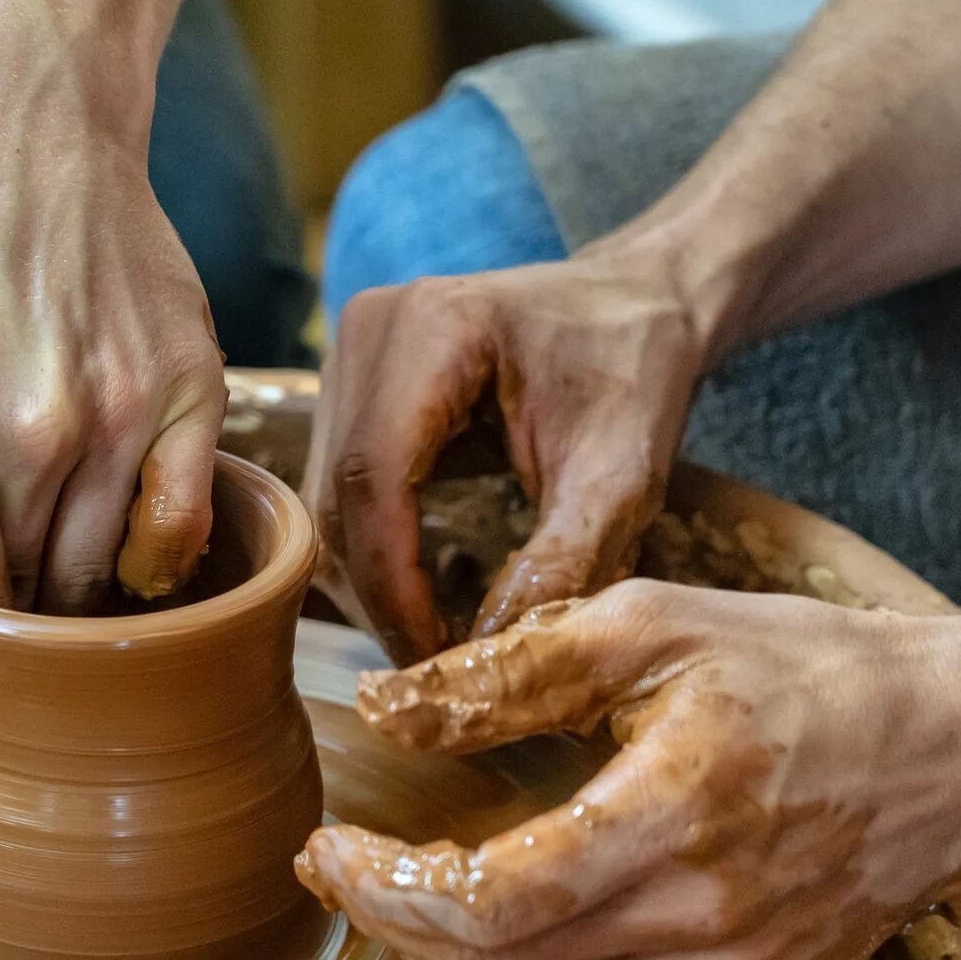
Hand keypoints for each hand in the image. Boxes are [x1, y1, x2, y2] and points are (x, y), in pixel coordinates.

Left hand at [0, 96, 226, 612]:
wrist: (13, 115)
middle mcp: (34, 436)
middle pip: (30, 587)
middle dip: (12, 604)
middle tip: (4, 597)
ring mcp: (122, 412)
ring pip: (103, 562)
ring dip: (78, 580)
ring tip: (57, 571)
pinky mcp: (189, 382)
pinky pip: (183, 516)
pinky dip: (158, 552)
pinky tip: (132, 550)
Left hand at [296, 580, 960, 959]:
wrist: (954, 754)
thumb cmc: (799, 670)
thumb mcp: (651, 622)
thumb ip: (508, 669)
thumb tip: (384, 708)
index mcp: (675, 814)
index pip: (490, 902)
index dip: (385, 888)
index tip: (325, 846)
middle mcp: (705, 925)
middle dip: (391, 928)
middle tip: (342, 871)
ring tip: (404, 903)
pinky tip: (492, 945)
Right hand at [308, 248, 706, 664]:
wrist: (633, 299)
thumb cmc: (635, 369)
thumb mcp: (623, 471)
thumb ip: (563, 558)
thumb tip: (489, 651)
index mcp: (434, 327)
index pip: (374, 475)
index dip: (391, 579)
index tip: (433, 653)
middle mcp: (369, 329)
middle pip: (337, 490)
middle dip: (379, 589)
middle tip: (434, 660)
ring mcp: (349, 351)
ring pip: (325, 494)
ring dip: (369, 574)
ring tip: (430, 633)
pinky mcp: (350, 380)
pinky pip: (337, 480)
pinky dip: (371, 544)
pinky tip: (418, 587)